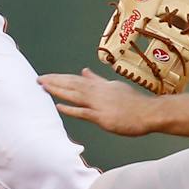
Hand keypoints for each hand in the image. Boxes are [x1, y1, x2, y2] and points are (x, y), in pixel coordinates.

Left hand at [40, 69, 156, 135]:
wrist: (150, 112)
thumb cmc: (134, 102)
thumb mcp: (114, 86)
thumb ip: (97, 80)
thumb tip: (84, 71)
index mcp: (100, 86)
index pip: (76, 80)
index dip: (60, 78)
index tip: (47, 77)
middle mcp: (98, 92)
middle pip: (72, 84)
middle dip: (54, 81)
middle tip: (38, 79)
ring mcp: (100, 104)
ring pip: (75, 95)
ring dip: (58, 90)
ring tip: (44, 87)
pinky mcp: (103, 117)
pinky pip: (84, 112)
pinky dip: (71, 109)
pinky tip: (59, 106)